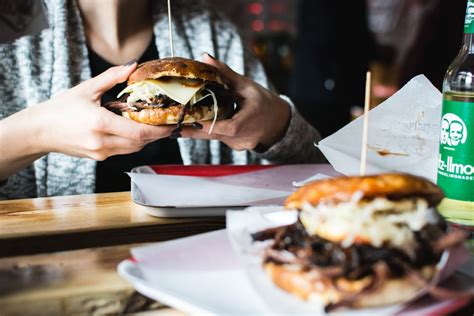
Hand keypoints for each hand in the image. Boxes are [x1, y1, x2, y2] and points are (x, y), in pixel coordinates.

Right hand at [29, 63, 173, 159]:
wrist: (39, 131)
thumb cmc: (60, 109)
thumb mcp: (87, 88)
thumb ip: (112, 77)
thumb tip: (132, 65)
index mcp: (99, 123)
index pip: (138, 132)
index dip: (158, 130)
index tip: (171, 124)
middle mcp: (101, 142)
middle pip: (140, 143)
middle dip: (156, 134)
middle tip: (167, 124)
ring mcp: (100, 153)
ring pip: (133, 149)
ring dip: (145, 139)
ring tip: (152, 125)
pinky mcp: (98, 158)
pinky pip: (123, 151)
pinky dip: (132, 142)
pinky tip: (132, 130)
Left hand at [180, 54, 290, 150]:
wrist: (280, 124)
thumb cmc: (265, 103)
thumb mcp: (246, 86)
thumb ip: (225, 74)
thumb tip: (205, 58)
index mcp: (245, 124)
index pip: (221, 127)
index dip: (203, 124)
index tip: (186, 118)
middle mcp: (239, 139)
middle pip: (210, 135)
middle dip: (190, 129)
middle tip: (168, 125)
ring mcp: (236, 145)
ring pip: (212, 137)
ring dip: (195, 129)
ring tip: (173, 124)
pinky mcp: (234, 146)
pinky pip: (217, 138)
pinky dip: (206, 130)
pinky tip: (191, 124)